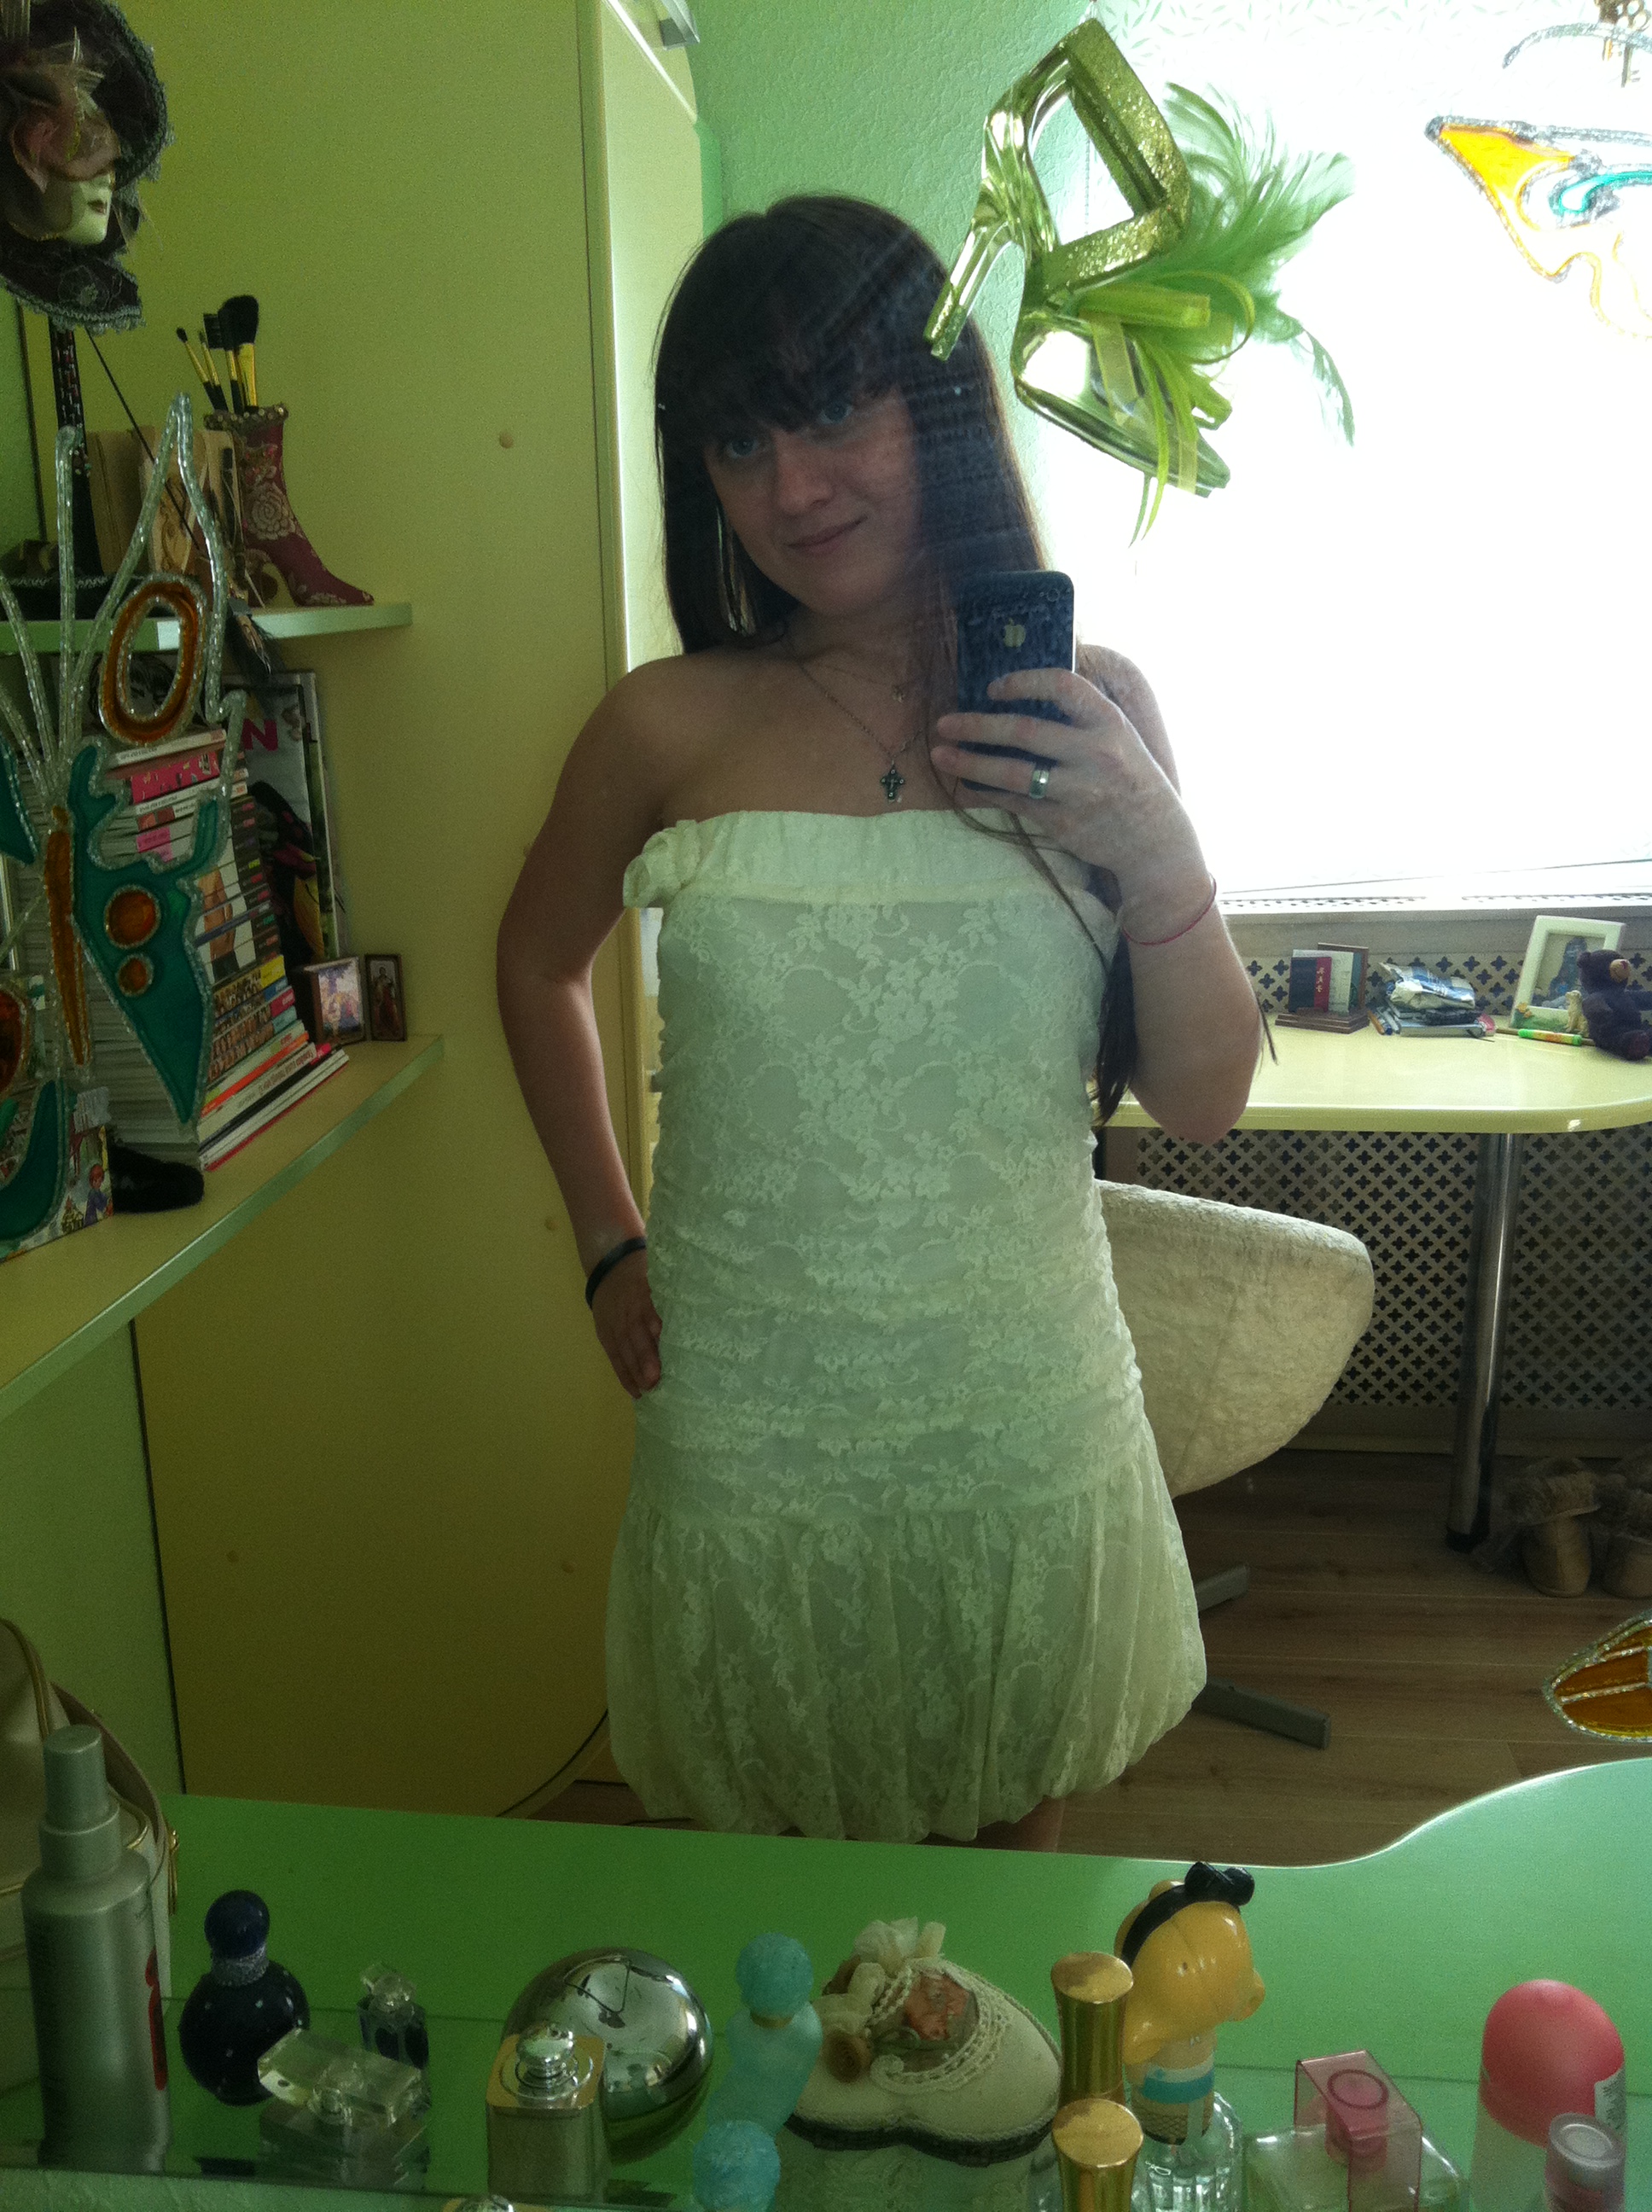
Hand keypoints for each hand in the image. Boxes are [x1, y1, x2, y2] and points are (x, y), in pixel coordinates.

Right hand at [591, 1249, 661, 1397]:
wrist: (609, 1265)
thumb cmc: (645, 1273)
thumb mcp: (659, 1275)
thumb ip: (675, 1292)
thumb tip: (706, 1310)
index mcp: (642, 1292)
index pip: (648, 1311)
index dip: (654, 1327)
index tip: (664, 1344)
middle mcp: (626, 1309)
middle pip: (634, 1335)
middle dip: (644, 1358)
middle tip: (655, 1380)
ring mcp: (613, 1323)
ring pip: (623, 1349)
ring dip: (634, 1372)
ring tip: (647, 1391)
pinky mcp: (605, 1334)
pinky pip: (614, 1356)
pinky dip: (623, 1374)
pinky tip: (635, 1391)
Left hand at [932, 668, 1210, 938]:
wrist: (1155, 843)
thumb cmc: (1133, 781)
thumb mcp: (1122, 739)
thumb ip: (1083, 717)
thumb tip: (1027, 692)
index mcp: (1111, 724)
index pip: (1063, 687)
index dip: (1024, 681)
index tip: (993, 687)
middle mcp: (1095, 755)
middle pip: (1025, 732)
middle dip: (977, 726)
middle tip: (944, 722)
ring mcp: (1078, 792)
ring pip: (1012, 773)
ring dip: (970, 763)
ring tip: (940, 754)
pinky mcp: (1063, 823)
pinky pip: (1015, 804)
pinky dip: (986, 793)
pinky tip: (967, 785)